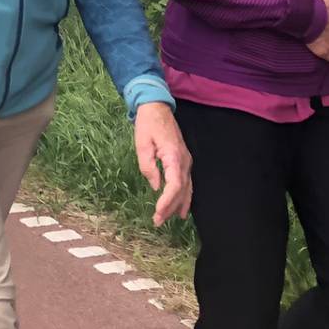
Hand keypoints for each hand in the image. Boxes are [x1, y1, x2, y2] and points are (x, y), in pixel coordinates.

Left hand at [133, 102, 192, 225]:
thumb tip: (155, 186)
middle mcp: (184, 161)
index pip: (175, 184)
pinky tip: (180, 207)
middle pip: (182, 190)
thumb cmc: (147, 123)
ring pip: (187, 188)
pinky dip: (183, 196)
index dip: (168, 201)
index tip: (158, 212)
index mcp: (174, 156)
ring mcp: (186, 161)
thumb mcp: (142, 144)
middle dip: (171, 207)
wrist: (156, 107)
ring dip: (178, 204)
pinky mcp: (183, 160)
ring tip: (169, 219)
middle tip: (158, 221)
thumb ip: (148, 166)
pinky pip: (186, 182)